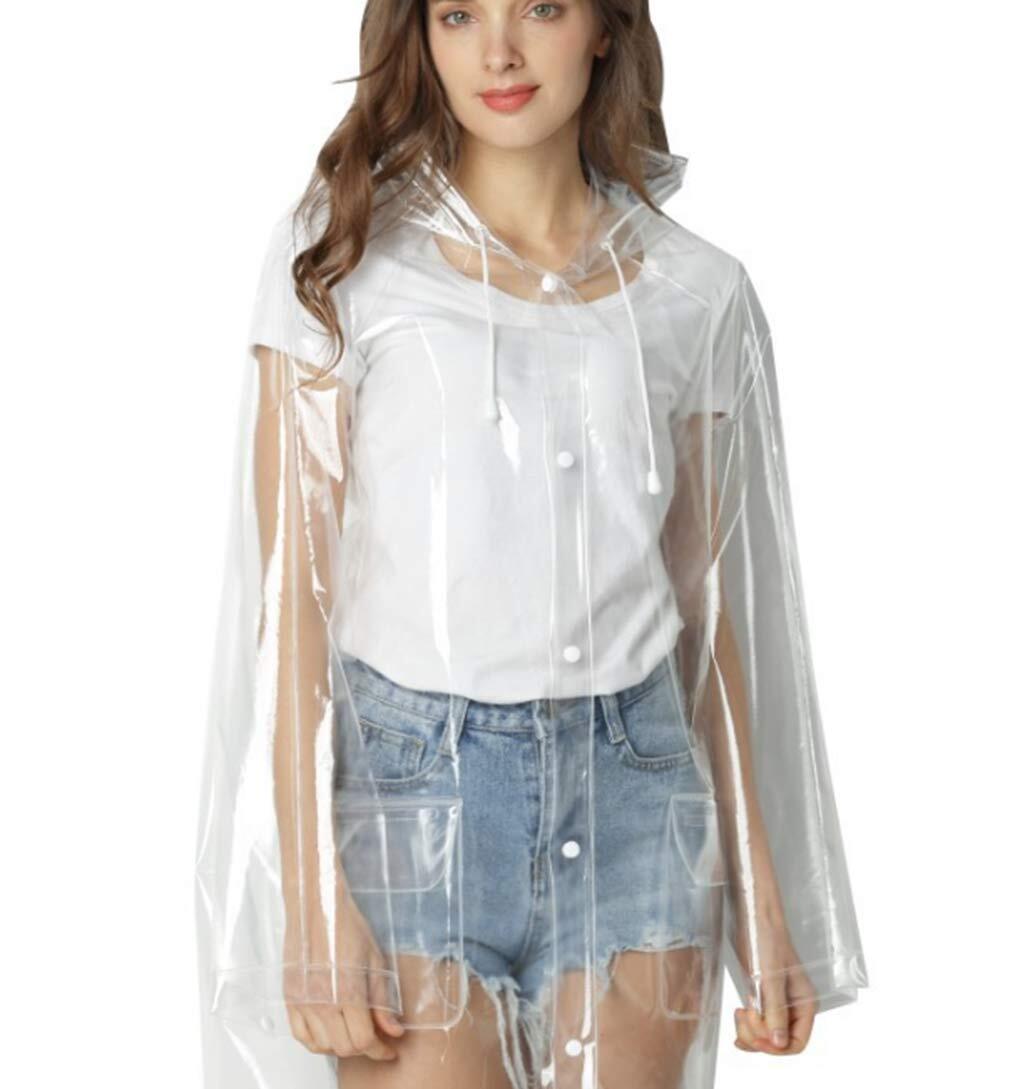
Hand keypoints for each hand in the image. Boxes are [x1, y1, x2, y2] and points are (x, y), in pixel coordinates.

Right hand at [283, 887, 405, 1060]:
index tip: (390, 1049)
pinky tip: (330, 1031)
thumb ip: (382, 1000)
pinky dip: (316, 1041)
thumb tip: (394, 1030)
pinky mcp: (290, 998)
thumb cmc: (347, 925)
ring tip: (354, 1032)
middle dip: (365, 1049)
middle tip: (376, 1040)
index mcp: (347, 991)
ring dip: (341, 1046)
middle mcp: (322, 1001)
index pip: (364, 1040)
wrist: (317, 905)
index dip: (381, 1050)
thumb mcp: (375, 959)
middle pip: (344, 1047)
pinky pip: (301, 1035)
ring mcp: (302, 1001)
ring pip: (322, 1046)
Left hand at [732, 920, 817, 1054]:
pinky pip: (758, 1022)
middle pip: (779, 1042)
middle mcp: (794, 1007)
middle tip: (743, 1015)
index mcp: (805, 1004)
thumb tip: (779, 1043)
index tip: (757, 1036)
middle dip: (759, 1037)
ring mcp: (779, 1003)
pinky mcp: (764, 996)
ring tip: (739, 1013)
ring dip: (751, 1032)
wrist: (755, 918)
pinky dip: (747, 1026)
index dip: (776, 1047)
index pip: (797, 1043)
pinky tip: (738, 1016)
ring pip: (767, 1035)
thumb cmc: (767, 941)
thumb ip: (775, 1011)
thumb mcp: (770, 977)